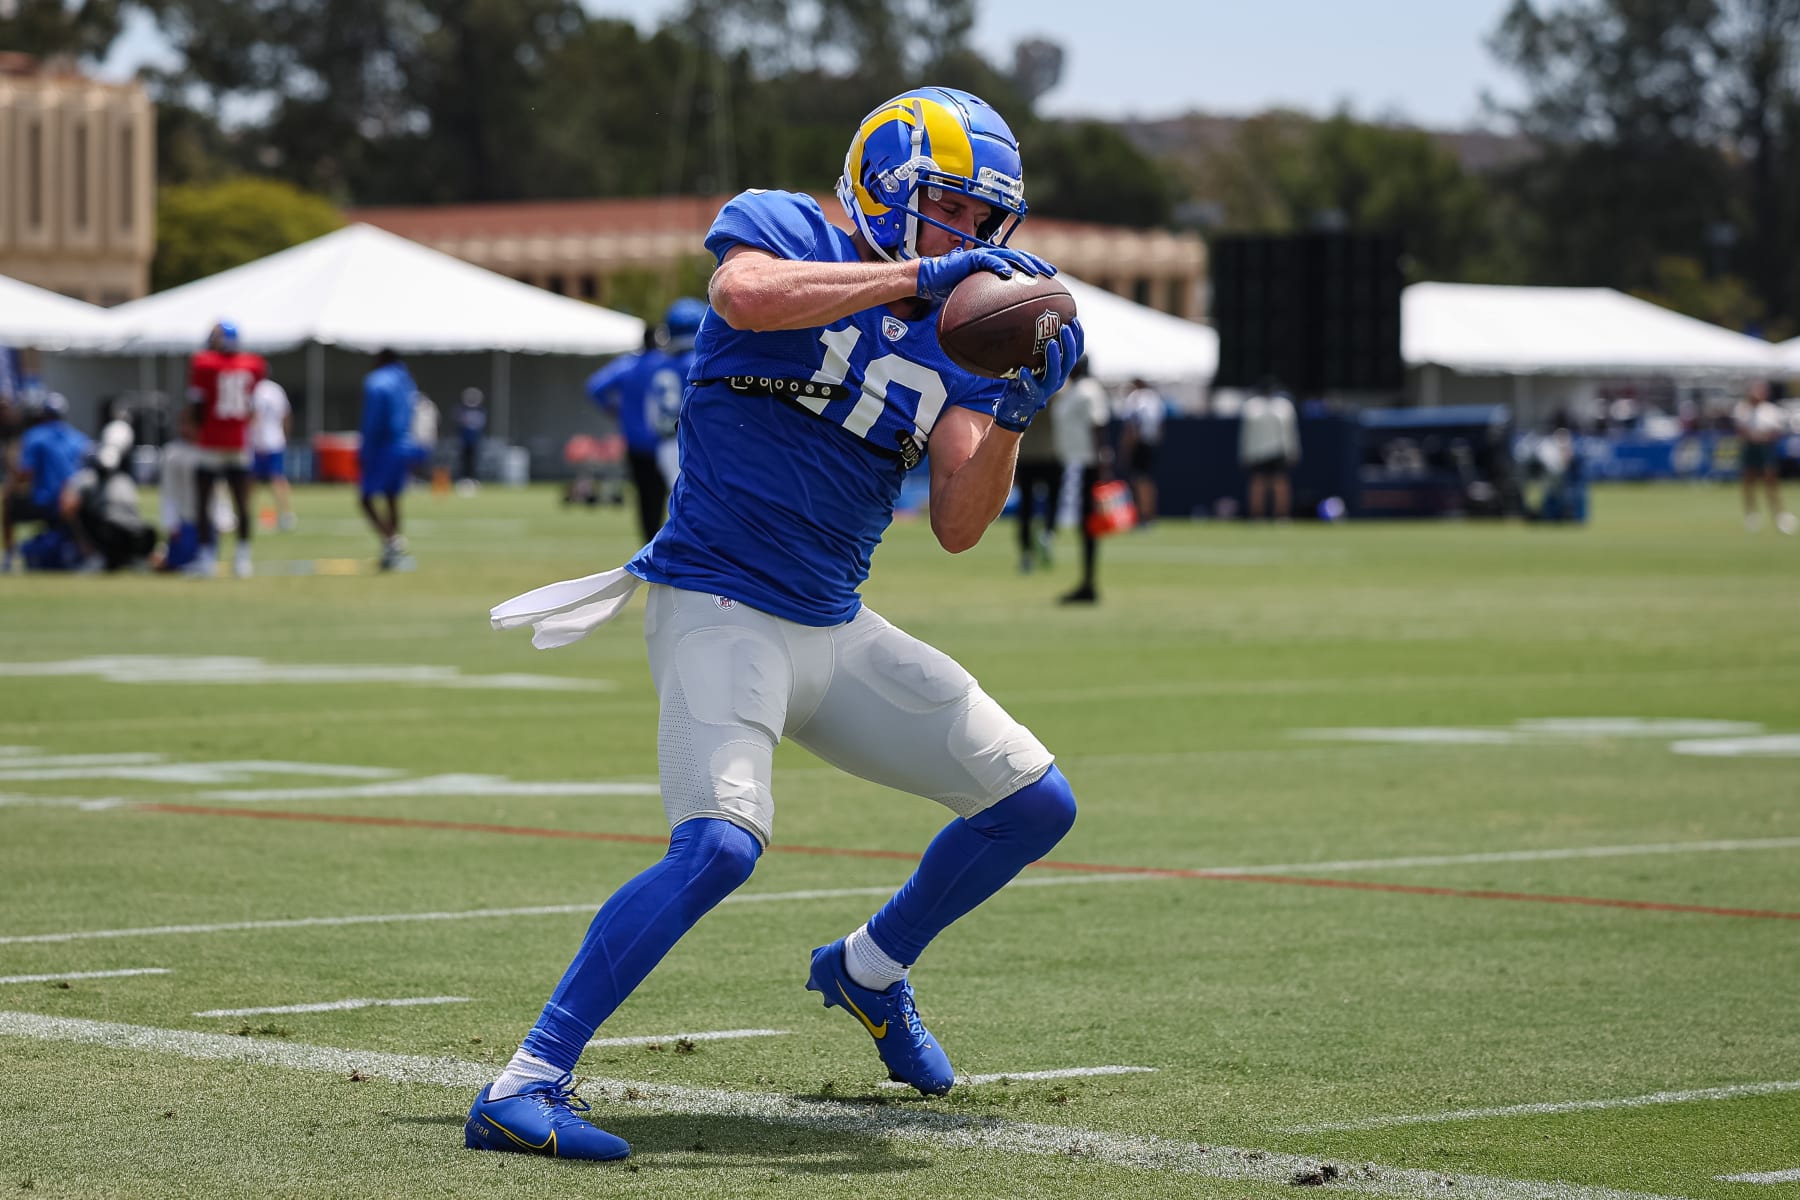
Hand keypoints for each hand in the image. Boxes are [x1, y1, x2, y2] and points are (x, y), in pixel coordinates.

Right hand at [916, 246, 1056, 303]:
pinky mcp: (971, 258)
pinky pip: (988, 260)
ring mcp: (982, 256)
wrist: (928, 282)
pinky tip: (1008, 274)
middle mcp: (991, 259)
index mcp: (994, 267)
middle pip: (1021, 257)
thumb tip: (1003, 329)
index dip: (1037, 270)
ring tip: (1035, 272)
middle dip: (1038, 263)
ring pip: (1009, 255)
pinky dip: (999, 265)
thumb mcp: (974, 301)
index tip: (1052, 280)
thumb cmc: (950, 292)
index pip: (1021, 265)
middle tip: (1052, 273)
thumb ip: (988, 307)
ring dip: (1023, 262)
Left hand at [993, 320, 1083, 432]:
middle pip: (1069, 360)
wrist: (1016, 407)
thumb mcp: (1036, 362)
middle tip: (1064, 327)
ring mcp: (1046, 388)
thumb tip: (1037, 321)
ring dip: (1054, 357)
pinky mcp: (1033, 395)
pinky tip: (1024, 371)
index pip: (1077, 352)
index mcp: (1062, 369)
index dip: (1079, 337)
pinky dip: (1028, 378)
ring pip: (1055, 373)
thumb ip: (1039, 347)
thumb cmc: (1025, 379)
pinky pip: (1031, 386)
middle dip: (1069, 343)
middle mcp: (1058, 379)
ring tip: (1051, 343)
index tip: (1075, 320)